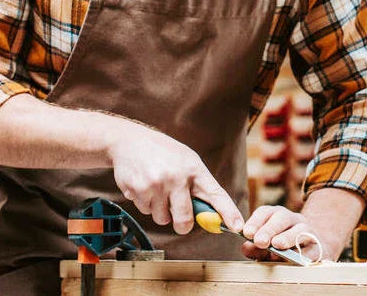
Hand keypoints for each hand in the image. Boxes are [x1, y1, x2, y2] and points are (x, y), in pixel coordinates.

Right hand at [108, 122, 242, 235]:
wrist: (129, 141)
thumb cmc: (163, 153)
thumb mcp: (186, 160)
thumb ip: (197, 186)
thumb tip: (210, 216)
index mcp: (193, 168)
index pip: (215, 194)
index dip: (228, 212)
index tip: (238, 227)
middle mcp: (176, 177)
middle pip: (184, 220)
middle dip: (183, 225)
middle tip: (180, 222)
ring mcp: (156, 184)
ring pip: (162, 218)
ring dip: (161, 211)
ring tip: (157, 190)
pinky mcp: (138, 190)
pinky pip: (146, 211)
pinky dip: (146, 204)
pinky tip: (144, 185)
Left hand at [240, 205, 324, 261]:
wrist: (310, 252)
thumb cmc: (282, 250)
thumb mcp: (266, 249)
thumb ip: (255, 248)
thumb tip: (246, 248)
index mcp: (275, 216)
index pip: (265, 212)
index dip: (255, 221)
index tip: (247, 233)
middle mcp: (292, 219)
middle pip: (281, 218)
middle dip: (269, 229)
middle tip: (260, 241)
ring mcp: (307, 229)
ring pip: (299, 228)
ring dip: (287, 237)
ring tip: (277, 245)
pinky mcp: (318, 244)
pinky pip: (312, 246)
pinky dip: (304, 252)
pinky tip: (296, 258)